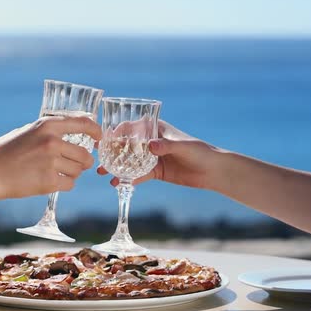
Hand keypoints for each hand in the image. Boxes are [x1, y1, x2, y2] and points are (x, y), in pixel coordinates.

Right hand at [0, 116, 101, 199]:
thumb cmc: (5, 152)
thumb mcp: (26, 131)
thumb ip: (47, 130)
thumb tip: (70, 130)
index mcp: (48, 126)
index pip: (83, 123)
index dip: (95, 131)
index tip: (99, 138)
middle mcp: (52, 141)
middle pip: (85, 154)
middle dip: (83, 162)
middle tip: (75, 165)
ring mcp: (52, 162)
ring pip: (78, 170)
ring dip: (72, 174)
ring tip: (56, 172)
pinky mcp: (49, 181)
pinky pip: (70, 184)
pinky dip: (63, 184)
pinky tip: (50, 182)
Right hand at [97, 120, 223, 189]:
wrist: (212, 171)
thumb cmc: (200, 151)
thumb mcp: (182, 146)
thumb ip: (166, 145)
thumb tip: (150, 146)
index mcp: (156, 129)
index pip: (133, 127)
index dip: (118, 131)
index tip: (106, 138)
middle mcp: (151, 141)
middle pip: (127, 144)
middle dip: (112, 150)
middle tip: (98, 156)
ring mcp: (152, 157)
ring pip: (129, 161)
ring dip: (116, 166)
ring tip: (102, 172)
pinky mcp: (155, 171)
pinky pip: (138, 175)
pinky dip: (128, 179)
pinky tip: (117, 184)